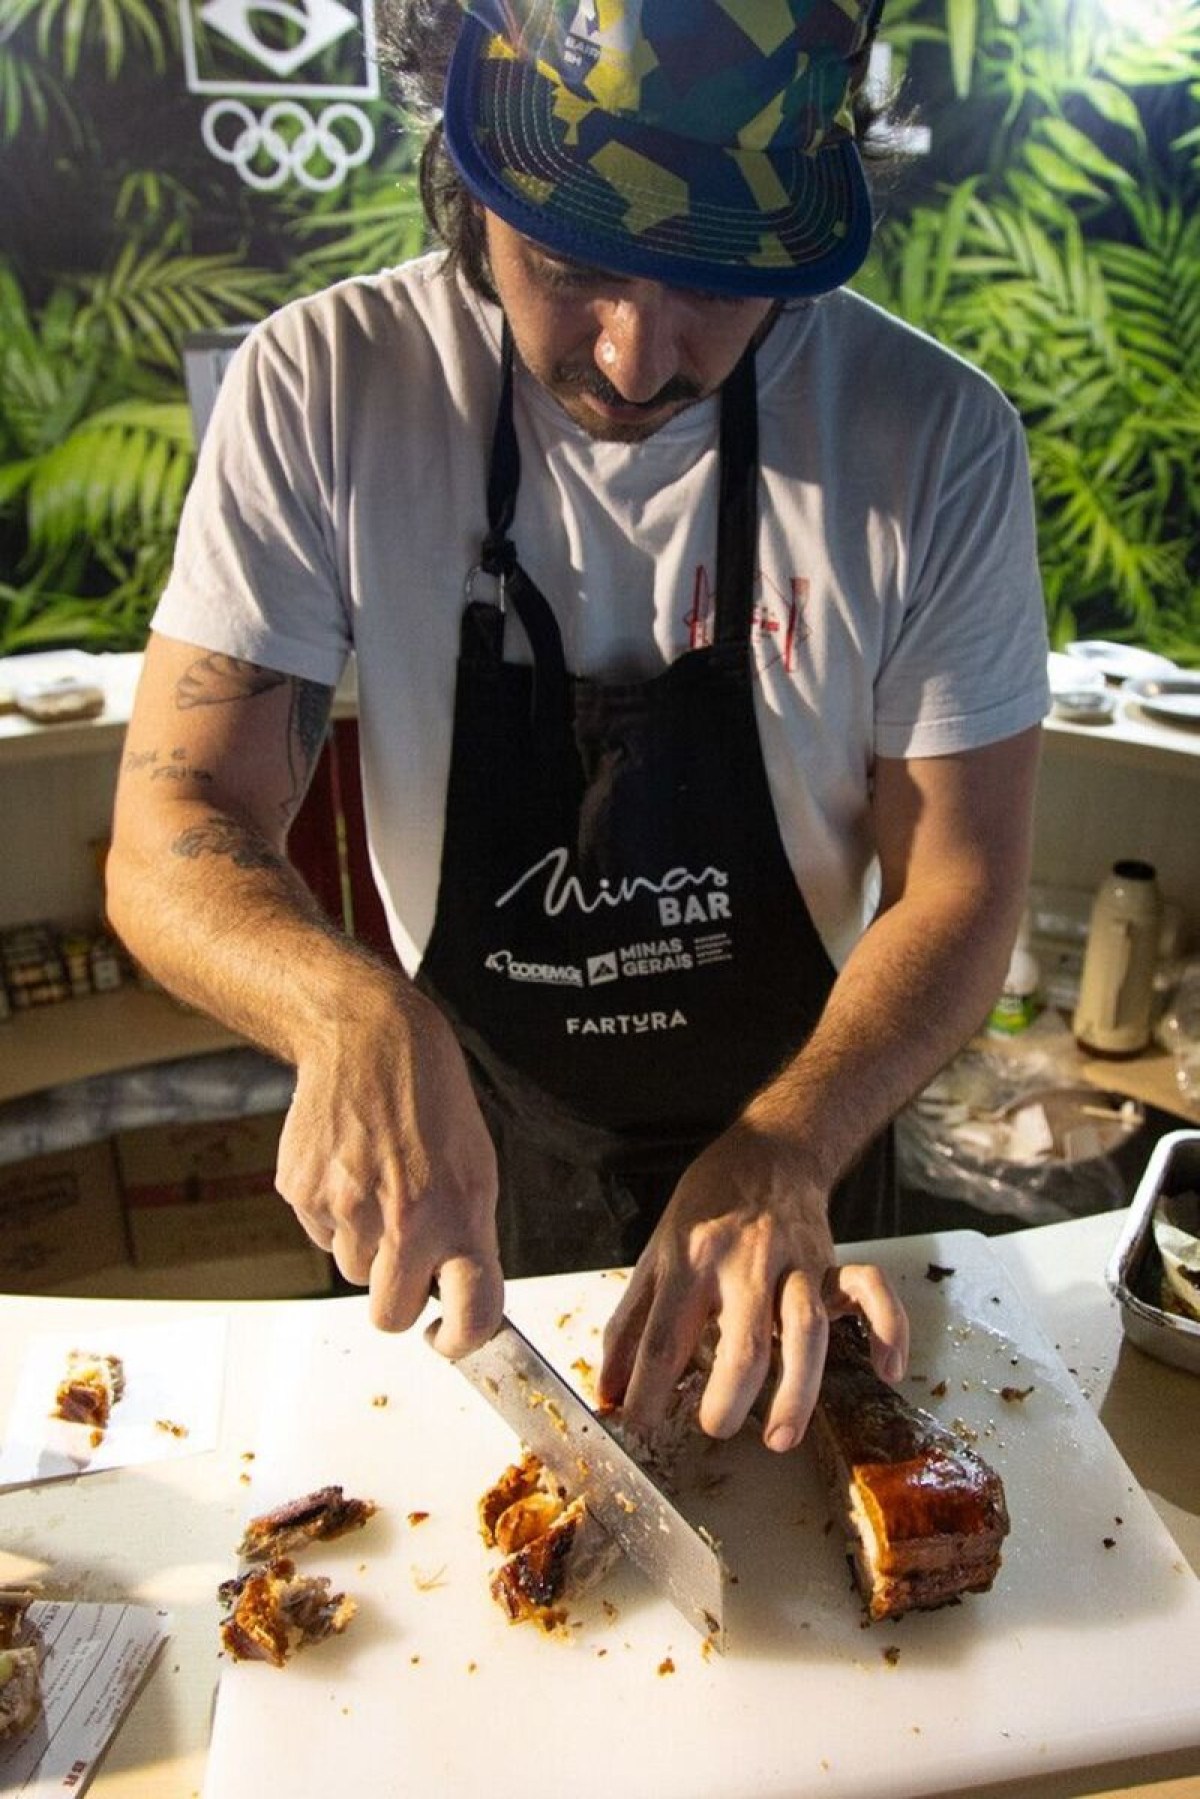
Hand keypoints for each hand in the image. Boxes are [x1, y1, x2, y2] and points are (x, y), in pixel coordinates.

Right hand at [275, 981, 502, 1354]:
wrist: (369, 1039)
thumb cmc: (431, 1097)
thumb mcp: (476, 1165)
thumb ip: (468, 1231)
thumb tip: (459, 1288)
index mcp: (458, 1214)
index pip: (473, 1313)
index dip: (464, 1340)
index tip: (451, 1337)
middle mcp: (402, 1221)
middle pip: (390, 1317)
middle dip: (398, 1303)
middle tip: (405, 1269)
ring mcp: (345, 1209)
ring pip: (352, 1272)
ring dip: (366, 1249)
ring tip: (379, 1188)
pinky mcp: (302, 1194)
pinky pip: (321, 1235)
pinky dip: (335, 1217)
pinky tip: (350, 1169)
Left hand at [597, 1122, 907, 1450]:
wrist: (768, 1148)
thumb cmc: (706, 1206)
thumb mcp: (655, 1252)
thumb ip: (629, 1324)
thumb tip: (607, 1390)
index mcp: (690, 1262)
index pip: (664, 1338)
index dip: (648, 1389)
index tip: (640, 1424)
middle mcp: (744, 1264)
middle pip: (742, 1343)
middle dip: (729, 1399)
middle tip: (715, 1430)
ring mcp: (795, 1263)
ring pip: (806, 1330)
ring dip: (797, 1391)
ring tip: (780, 1436)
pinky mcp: (831, 1261)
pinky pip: (870, 1292)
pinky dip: (888, 1329)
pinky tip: (888, 1371)